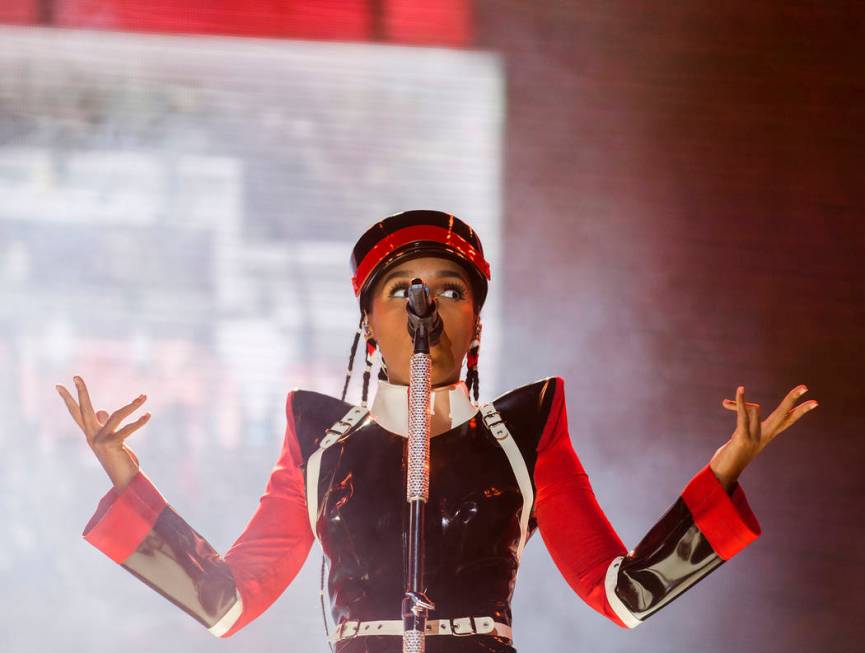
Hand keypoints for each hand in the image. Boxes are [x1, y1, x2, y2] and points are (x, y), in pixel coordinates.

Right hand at [56, 375, 150, 489]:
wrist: (125, 480)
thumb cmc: (119, 458)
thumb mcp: (111, 440)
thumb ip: (105, 425)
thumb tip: (101, 410)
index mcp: (90, 434)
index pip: (77, 413)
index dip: (69, 399)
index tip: (59, 385)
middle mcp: (92, 436)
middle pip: (84, 410)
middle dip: (81, 393)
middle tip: (76, 376)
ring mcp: (100, 441)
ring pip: (116, 416)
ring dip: (132, 405)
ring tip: (144, 396)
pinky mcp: (112, 445)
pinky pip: (128, 429)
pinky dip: (140, 421)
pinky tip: (148, 415)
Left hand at [710, 384, 818, 489]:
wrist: (724, 475)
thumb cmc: (730, 454)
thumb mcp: (737, 433)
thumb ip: (737, 418)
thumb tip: (725, 401)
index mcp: (767, 435)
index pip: (787, 420)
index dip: (801, 411)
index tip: (815, 402)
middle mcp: (764, 436)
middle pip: (782, 414)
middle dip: (792, 399)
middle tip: (804, 386)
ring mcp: (755, 438)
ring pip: (754, 409)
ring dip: (740, 403)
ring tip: (732, 403)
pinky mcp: (742, 438)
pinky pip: (742, 415)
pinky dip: (740, 401)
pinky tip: (740, 389)